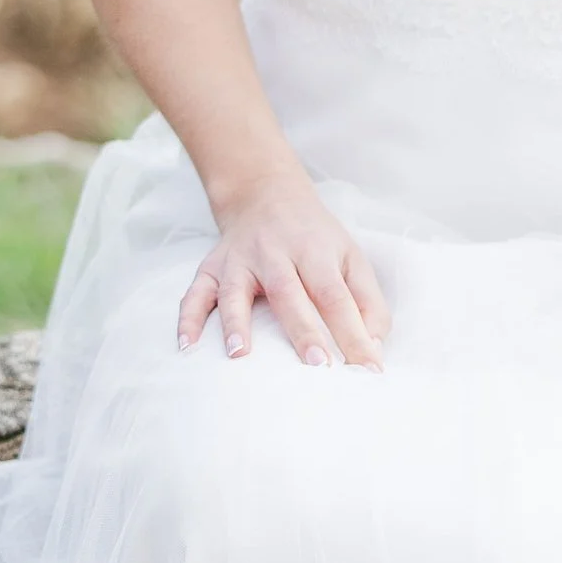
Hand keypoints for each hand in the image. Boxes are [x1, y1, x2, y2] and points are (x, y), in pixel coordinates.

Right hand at [178, 168, 389, 367]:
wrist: (265, 193)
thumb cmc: (314, 237)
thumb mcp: (350, 257)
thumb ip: (367, 301)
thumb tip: (374, 348)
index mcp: (314, 250)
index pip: (336, 295)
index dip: (353, 332)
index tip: (366, 369)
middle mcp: (275, 252)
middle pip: (289, 292)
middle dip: (303, 330)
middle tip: (317, 365)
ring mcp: (239, 259)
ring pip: (235, 290)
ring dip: (236, 322)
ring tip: (238, 355)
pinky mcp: (211, 266)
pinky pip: (196, 292)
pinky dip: (188, 318)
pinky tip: (188, 346)